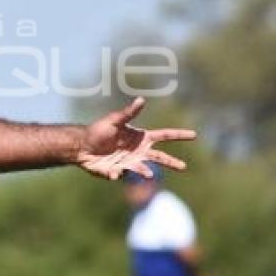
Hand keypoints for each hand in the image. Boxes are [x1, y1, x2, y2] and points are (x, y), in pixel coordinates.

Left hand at [77, 97, 196, 179]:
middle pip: (160, 157)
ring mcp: (130, 163)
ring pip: (143, 170)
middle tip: (184, 167)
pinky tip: (110, 172)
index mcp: (140, 138)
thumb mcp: (114, 120)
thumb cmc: (97, 131)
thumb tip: (141, 99)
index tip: (194, 134)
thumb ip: (128, 113)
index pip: (164, 135)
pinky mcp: (118, 172)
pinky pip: (120, 175)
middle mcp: (138, 151)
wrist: (81, 146)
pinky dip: (115, 174)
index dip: (179, 135)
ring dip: (145, 172)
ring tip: (148, 174)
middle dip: (172, 162)